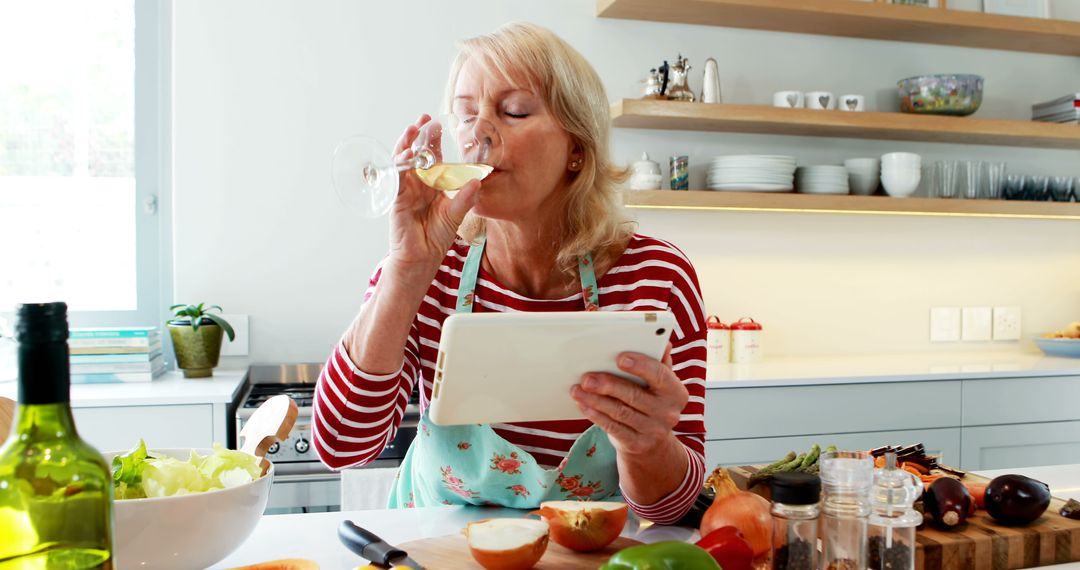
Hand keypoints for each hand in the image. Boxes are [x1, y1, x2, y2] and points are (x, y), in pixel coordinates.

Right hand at [387, 114, 481, 270]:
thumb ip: (465, 198)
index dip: (433, 140)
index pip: (432, 157)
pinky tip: (404, 154)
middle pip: (415, 153)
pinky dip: (399, 166)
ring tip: (412, 130)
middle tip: (423, 120)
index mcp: (432, 184)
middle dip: (417, 135)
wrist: (421, 258)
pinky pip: (395, 179)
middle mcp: (417, 184)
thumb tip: (477, 182)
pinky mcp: (396, 200)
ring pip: (402, 161)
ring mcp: (405, 190)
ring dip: (405, 144)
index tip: (438, 125)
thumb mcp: (455, 214)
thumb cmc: (435, 237)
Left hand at [569, 343, 688, 456]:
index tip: (620, 358)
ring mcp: (654, 431)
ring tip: (577, 389)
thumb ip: (659, 362)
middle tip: (586, 377)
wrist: (653, 443)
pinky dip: (595, 415)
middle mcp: (668, 413)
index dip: (641, 366)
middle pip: (635, 396)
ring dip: (595, 400)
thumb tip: (664, 342)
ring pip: (620, 412)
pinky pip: (613, 428)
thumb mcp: (660, 383)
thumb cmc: (652, 401)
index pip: (660, 375)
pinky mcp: (637, 445)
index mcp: (676, 392)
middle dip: (608, 385)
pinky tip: (583, 404)